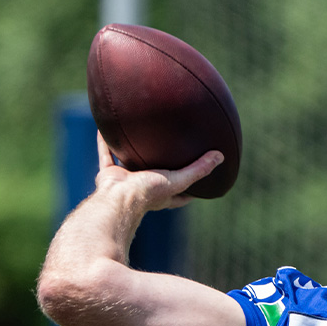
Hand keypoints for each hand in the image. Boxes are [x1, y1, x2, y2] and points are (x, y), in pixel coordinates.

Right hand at [93, 131, 223, 211]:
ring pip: (129, 163)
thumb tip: (221, 156)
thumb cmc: (148, 193)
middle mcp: (144, 187)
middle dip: (160, 166)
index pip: (181, 191)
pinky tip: (105, 127)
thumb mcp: (179, 180)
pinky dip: (105, 143)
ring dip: (131, 152)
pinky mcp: (109, 175)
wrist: (117, 198)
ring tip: (137, 135)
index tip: (199, 174)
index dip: (191, 184)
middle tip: (168, 150)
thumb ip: (199, 169)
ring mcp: (126, 181)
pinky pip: (106, 154)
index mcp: (162, 194)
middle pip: (155, 175)